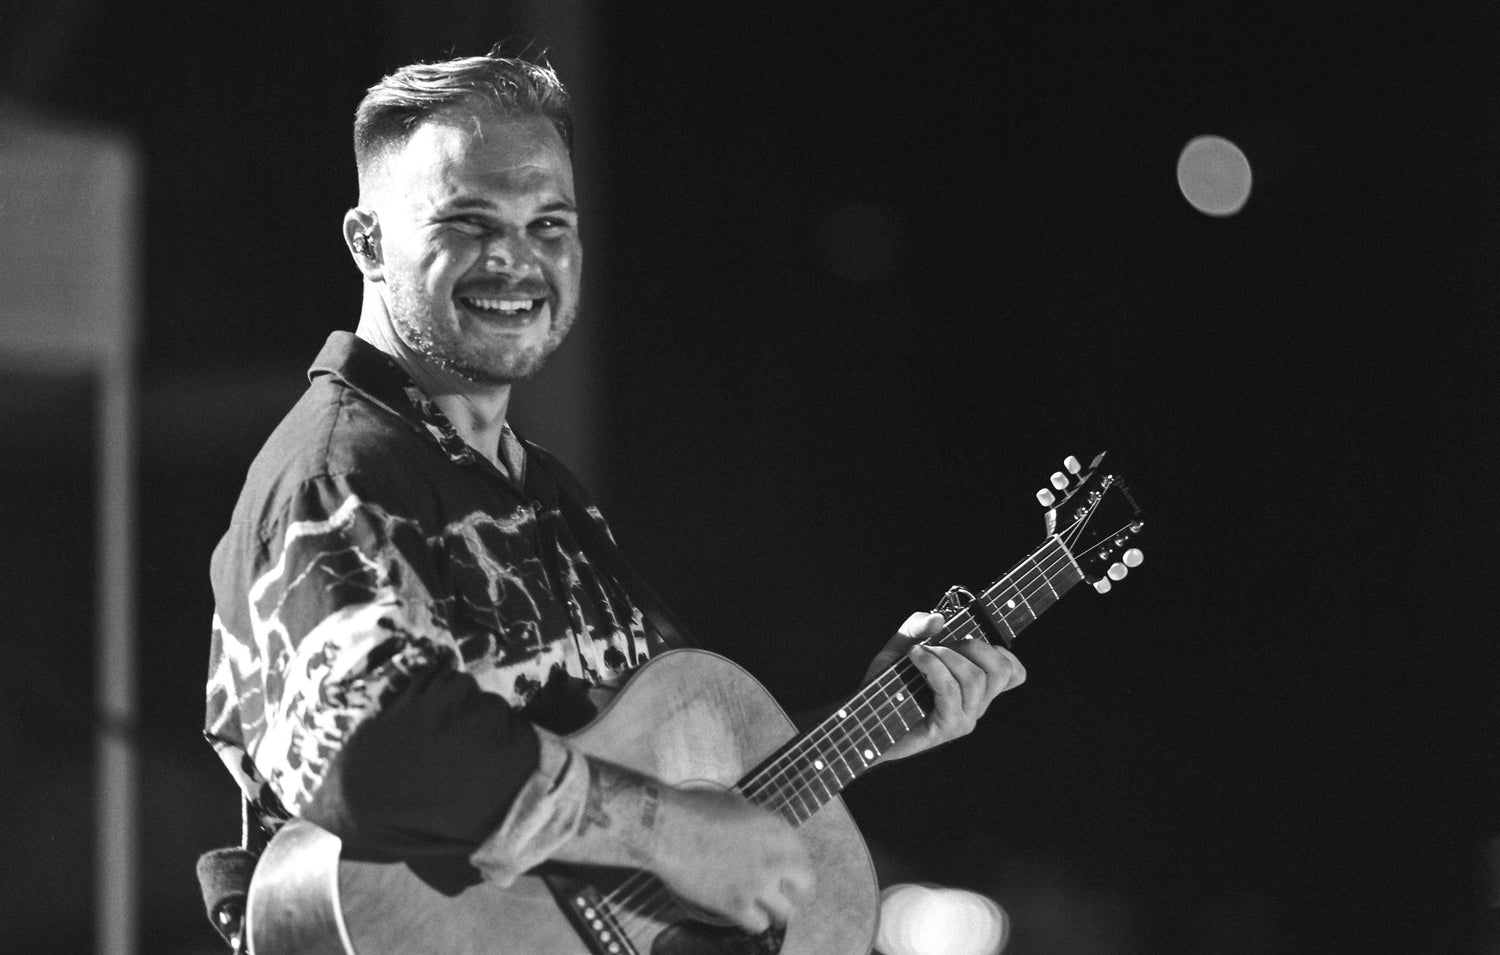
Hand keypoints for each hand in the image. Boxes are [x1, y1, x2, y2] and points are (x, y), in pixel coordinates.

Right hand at [651, 788, 814, 933]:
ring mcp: (757, 883)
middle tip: (787, 895)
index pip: (802, 855)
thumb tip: (756, 833)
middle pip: (804, 885)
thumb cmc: (693, 809)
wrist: (668, 828)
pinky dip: (754, 922)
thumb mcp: (735, 806)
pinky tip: (745, 916)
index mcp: (776, 828)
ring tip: (768, 912)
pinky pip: (758, 924)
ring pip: (785, 912)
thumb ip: (754, 824)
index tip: (790, 873)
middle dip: (795, 891)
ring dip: (776, 911)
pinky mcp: (736, 904)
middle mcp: (774, 857)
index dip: (796, 866)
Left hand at [861, 612, 1025, 762]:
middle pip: (1001, 670)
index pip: (1014, 673)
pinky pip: (950, 689)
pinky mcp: (948, 728)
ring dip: (945, 655)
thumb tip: (939, 617)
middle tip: (942, 643)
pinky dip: (933, 666)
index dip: (1003, 651)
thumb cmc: (886, 687)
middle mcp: (976, 705)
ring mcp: (964, 718)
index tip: (970, 638)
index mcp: (975, 688)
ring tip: (918, 653)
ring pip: (975, 678)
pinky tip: (915, 657)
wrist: (865, 721)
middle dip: (973, 645)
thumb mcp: (902, 645)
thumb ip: (919, 626)